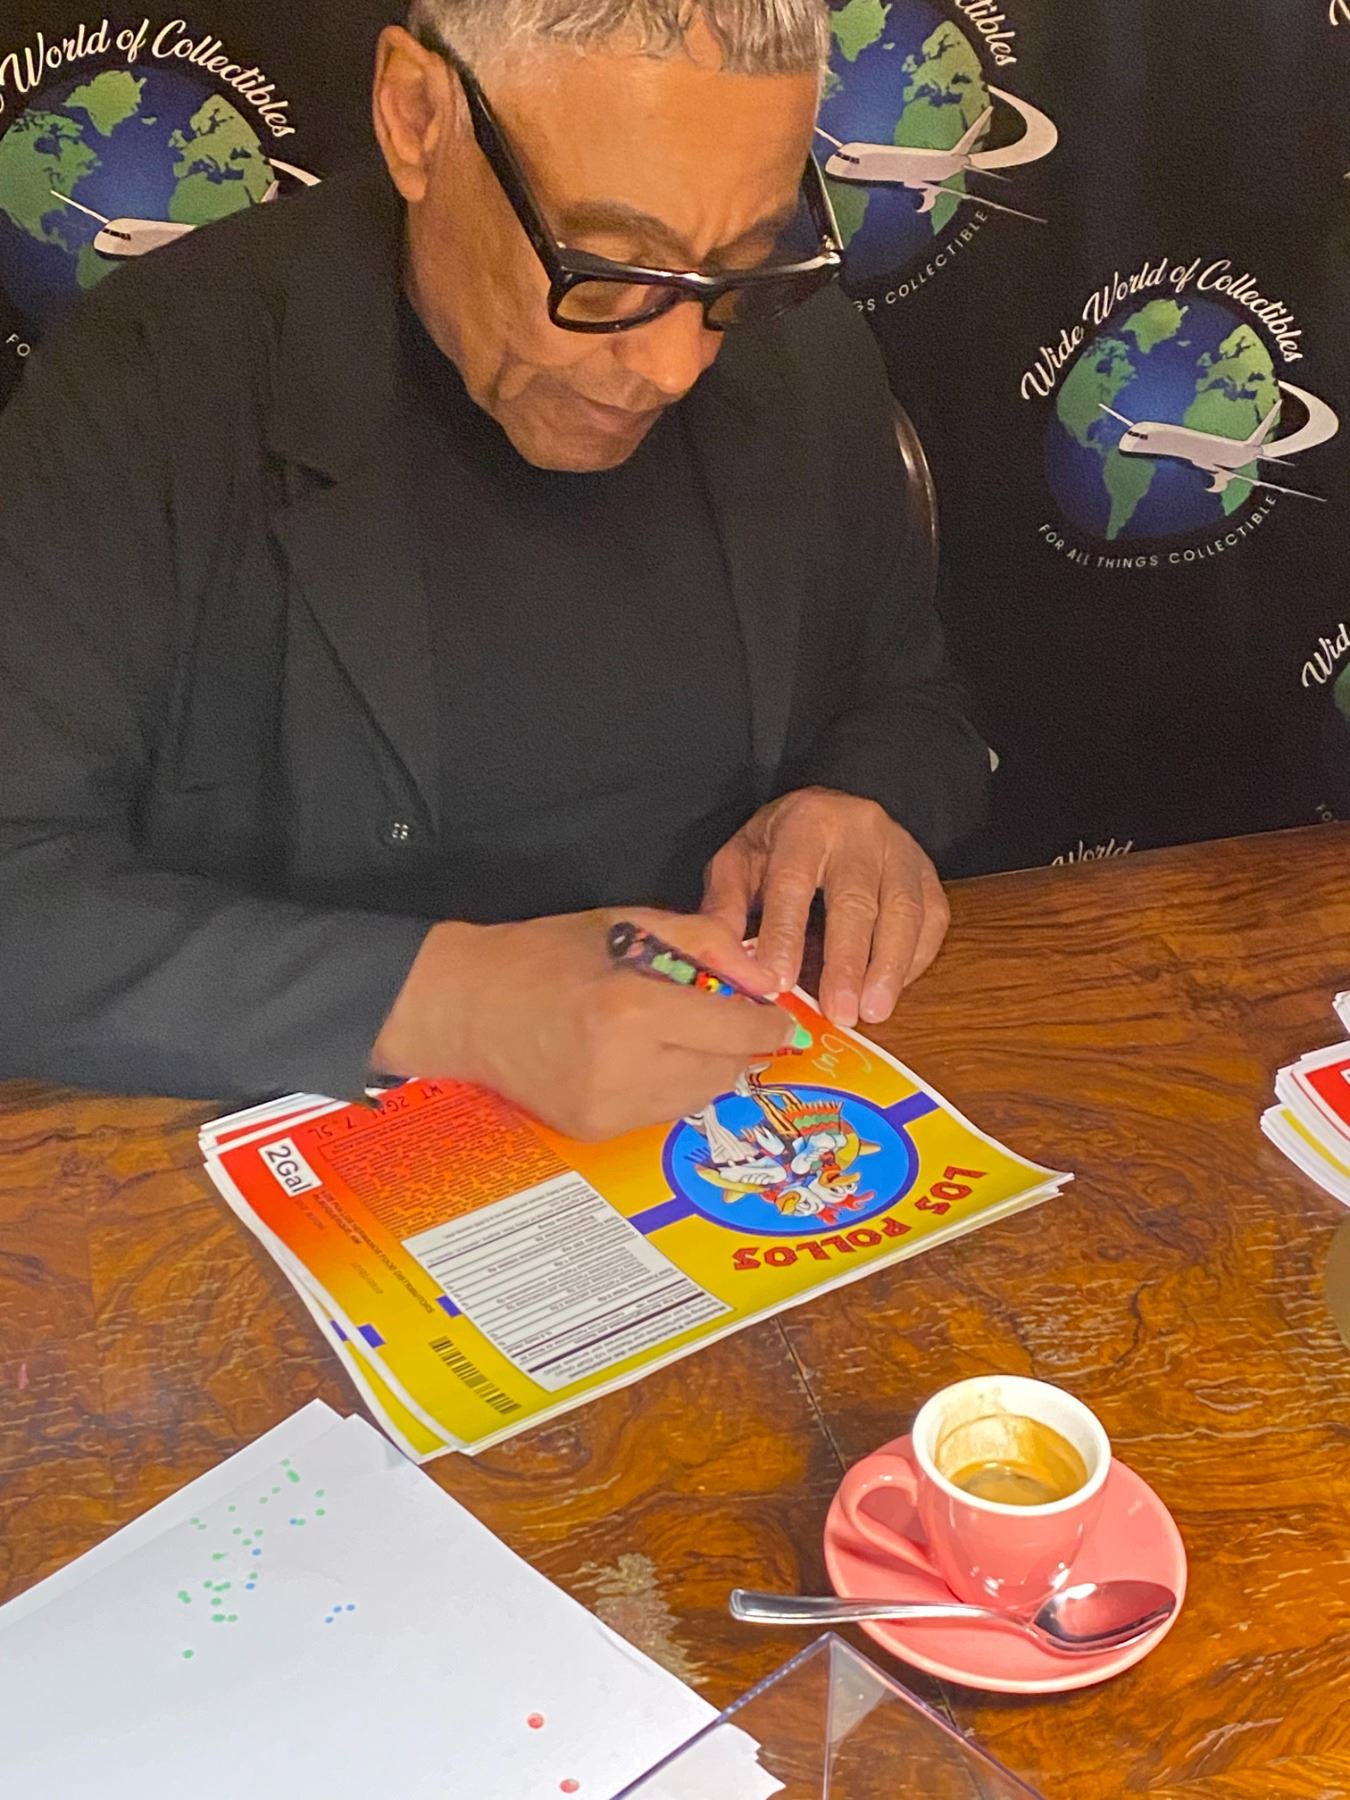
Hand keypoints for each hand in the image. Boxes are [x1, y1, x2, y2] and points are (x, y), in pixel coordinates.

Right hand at [371, 907, 796, 1139]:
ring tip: (682, 1033)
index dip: (767, 1023)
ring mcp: (608, 1109)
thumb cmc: (543, 955)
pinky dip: (672, 1086)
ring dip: (708, 1066)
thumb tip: (763, 976)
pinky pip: (664, 1113)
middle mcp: (625, 1069)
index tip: (778, 1016)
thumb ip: (703, 942)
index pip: (733, 1029)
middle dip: (738, 1044)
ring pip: (700, 1097)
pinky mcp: (596, 1131)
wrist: (464, 1007)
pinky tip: (646, 1056)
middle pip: (725, 1069)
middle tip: (729, 1019)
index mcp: (632, 1009)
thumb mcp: (627, 924)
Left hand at [702, 787, 949, 1028]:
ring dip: (889, 967)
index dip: (787, 935)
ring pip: (904, 910)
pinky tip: (894, 989)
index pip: (793, 882)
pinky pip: (932, 918)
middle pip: (856, 900)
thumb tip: (725, 961)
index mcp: (804, 823)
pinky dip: (916, 959)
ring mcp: (901, 848)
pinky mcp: (927, 872)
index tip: (780, 983)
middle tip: (840, 1013)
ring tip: (874, 1012)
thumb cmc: (779, 846)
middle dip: (848, 962)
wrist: (830, 810)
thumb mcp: (739, 861)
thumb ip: (727, 907)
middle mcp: (859, 829)